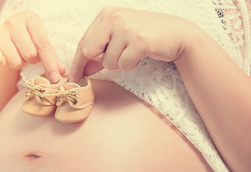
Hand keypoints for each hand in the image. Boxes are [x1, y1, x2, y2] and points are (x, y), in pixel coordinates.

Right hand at [0, 11, 64, 82]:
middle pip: (30, 54)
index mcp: (30, 18)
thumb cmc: (27, 43)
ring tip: (17, 56)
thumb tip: (61, 72)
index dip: (50, 63)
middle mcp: (13, 21)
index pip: (42, 43)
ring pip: (16, 61)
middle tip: (28, 57)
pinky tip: (5, 58)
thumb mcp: (41, 45)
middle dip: (32, 61)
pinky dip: (4, 65)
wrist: (3, 41)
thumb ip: (52, 58)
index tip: (56, 77)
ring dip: (19, 63)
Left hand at [70, 6, 196, 81]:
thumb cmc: (145, 37)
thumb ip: (100, 51)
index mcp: (106, 14)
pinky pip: (123, 64)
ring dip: (120, 63)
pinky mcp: (139, 41)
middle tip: (118, 56)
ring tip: (133, 52)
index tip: (74, 77)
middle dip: (101, 61)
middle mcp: (114, 17)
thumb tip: (83, 70)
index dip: (77, 62)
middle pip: (89, 51)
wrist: (177, 34)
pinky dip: (131, 65)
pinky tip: (140, 54)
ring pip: (108, 62)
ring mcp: (126, 28)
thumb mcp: (119, 38)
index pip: (83, 42)